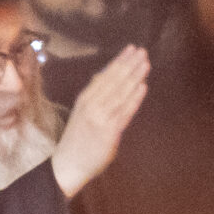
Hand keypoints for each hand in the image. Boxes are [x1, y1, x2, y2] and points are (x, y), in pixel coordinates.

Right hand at [52, 45, 149, 195]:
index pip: (105, 75)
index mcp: (84, 99)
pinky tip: (143, 86)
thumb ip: (95, 96)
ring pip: (121, 93)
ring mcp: (101, 118)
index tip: (131, 49)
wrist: (68, 164)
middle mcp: (92, 106)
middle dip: (129, 65)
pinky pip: (124, 112)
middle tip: (142, 51)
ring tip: (146, 64)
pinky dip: (134, 98)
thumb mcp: (82, 112)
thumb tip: (105, 77)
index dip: (119, 61)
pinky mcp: (109, 132)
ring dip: (135, 77)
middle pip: (114, 81)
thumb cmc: (77, 139)